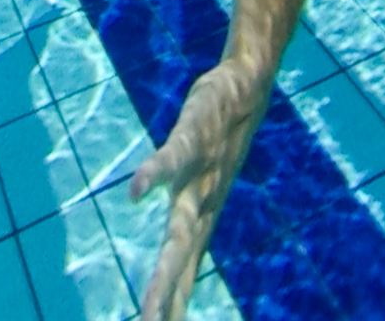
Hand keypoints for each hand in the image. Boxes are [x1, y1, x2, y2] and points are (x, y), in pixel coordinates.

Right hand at [128, 62, 266, 318]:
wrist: (249, 86)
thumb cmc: (218, 141)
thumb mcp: (201, 187)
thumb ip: (188, 224)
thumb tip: (178, 257)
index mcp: (200, 216)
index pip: (184, 270)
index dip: (173, 303)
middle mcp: (200, 203)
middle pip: (180, 258)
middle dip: (167, 296)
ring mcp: (197, 172)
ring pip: (179, 224)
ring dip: (166, 263)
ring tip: (152, 297)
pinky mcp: (191, 135)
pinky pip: (170, 157)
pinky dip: (153, 174)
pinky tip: (135, 191)